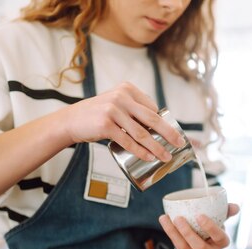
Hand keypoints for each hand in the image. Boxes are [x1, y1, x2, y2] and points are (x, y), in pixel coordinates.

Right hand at [62, 82, 184, 161]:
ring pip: (141, 133)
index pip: (153, 108)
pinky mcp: (105, 124)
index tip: (175, 134)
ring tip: (166, 156)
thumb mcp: (116, 103)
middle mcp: (121, 97)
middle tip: (179, 144)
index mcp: (127, 89)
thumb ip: (134, 108)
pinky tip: (149, 157)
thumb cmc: (98, 115)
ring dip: (156, 147)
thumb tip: (159, 125)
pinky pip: (128, 141)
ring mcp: (113, 110)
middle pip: (152, 119)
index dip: (166, 123)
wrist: (72, 120)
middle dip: (169, 133)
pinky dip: (140, 151)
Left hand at [159, 204, 239, 248]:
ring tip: (166, 218)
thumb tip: (235, 207)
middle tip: (179, 218)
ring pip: (184, 248)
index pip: (219, 237)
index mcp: (223, 242)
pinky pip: (176, 247)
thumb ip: (226, 211)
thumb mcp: (220, 218)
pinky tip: (164, 221)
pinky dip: (169, 233)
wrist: (201, 235)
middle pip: (199, 246)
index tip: (200, 216)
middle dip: (188, 233)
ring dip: (173, 233)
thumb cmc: (212, 225)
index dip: (210, 228)